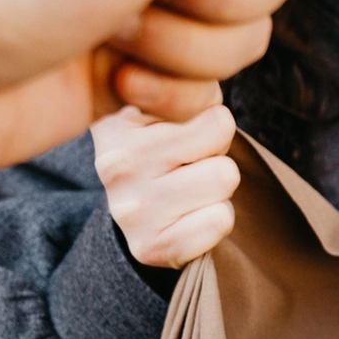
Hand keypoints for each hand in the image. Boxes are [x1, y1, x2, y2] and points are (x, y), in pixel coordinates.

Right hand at [94, 105, 241, 268]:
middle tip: (190, 165)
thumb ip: (192, 91)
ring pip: (224, 177)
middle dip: (216, 151)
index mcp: (117, 119)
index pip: (202, 100)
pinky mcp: (149, 247)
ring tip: (190, 189)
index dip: (212, 119)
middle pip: (219, 134)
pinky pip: (219, 221)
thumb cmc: (173, 151)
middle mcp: (114, 162)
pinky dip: (217, 219)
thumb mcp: (177, 108)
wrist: (148, 220)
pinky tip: (190, 218)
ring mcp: (128, 208)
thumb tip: (211, 115)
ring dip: (218, 186)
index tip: (185, 131)